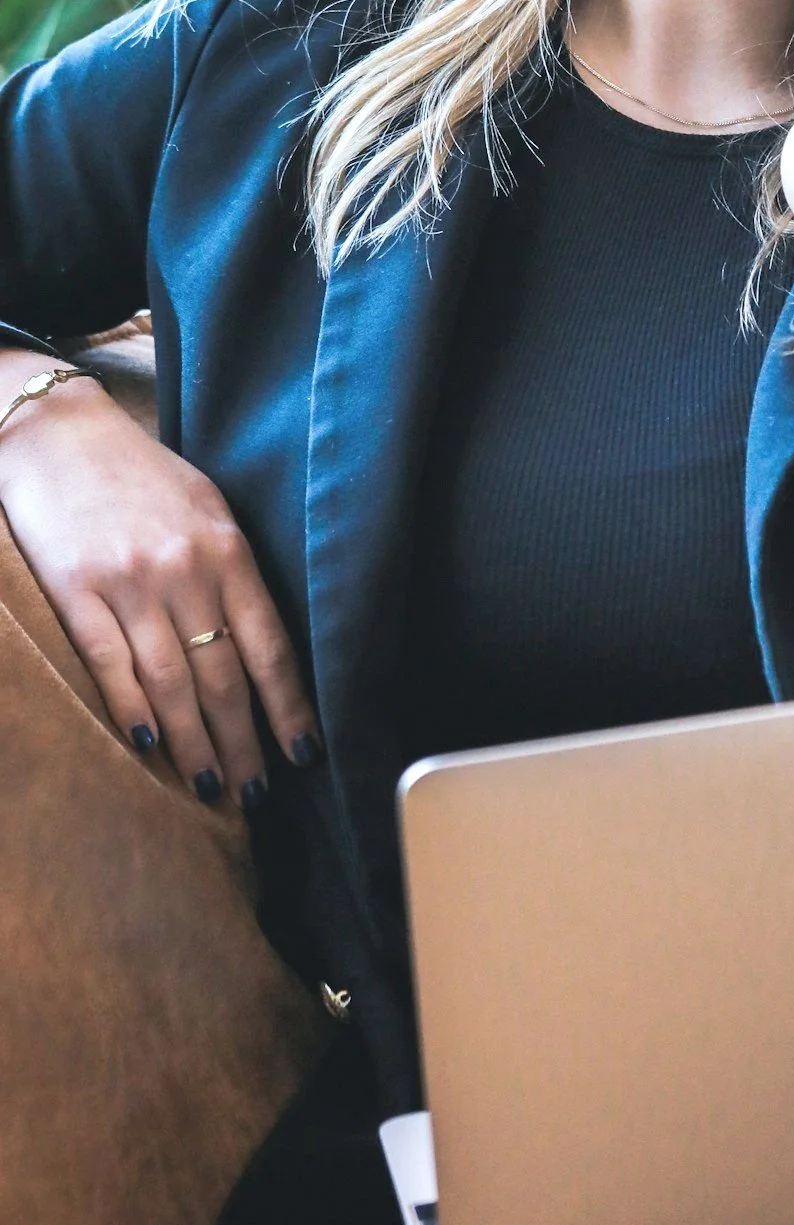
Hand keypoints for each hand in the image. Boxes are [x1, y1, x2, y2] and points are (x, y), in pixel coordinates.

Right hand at [0, 360, 318, 806]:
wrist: (56, 430)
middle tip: (256, 794)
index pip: (270, 645)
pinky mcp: (75, 590)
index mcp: (226, 548)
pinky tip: (150, 746)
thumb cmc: (136, 471)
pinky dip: (133, 710)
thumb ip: (230, 567)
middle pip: (224, 676)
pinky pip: (110, 664)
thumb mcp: (204, 504)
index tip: (305, 754)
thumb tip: (259, 641)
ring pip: (172, 683)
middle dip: (244, 742)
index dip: (289, 707)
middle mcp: (185, 569)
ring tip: (209, 786)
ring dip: (194, 742)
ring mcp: (129, 582)